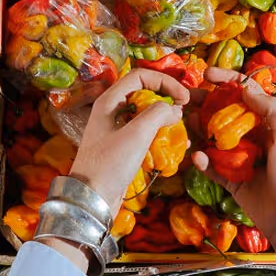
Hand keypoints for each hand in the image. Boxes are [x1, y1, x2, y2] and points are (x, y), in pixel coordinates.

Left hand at [70, 68, 189, 213]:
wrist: (91, 199)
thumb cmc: (109, 165)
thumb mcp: (136, 134)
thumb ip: (157, 114)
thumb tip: (174, 109)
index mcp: (110, 101)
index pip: (141, 76)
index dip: (165, 82)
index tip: (183, 98)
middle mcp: (112, 111)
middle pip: (144, 92)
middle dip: (166, 99)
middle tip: (183, 111)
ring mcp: (117, 129)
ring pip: (146, 113)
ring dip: (165, 118)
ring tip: (181, 129)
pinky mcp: (122, 147)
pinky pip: (145, 132)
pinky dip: (160, 134)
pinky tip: (175, 145)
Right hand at [194, 68, 275, 262]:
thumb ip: (269, 108)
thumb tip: (245, 87)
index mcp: (270, 123)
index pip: (247, 93)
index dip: (227, 80)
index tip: (207, 74)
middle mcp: (254, 137)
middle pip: (225, 113)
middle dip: (205, 104)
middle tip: (184, 99)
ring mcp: (241, 158)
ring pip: (214, 138)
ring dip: (199, 130)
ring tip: (183, 123)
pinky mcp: (231, 180)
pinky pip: (212, 166)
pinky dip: (202, 160)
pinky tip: (196, 156)